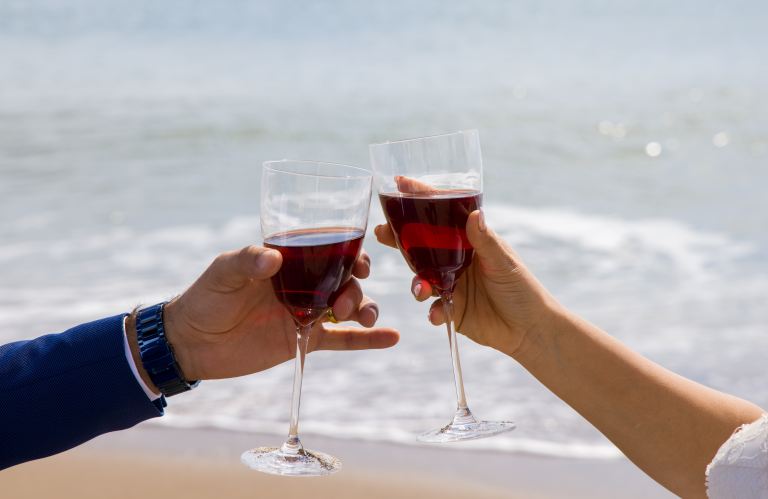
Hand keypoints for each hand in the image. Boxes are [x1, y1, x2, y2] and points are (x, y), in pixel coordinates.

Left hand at [152, 246, 397, 380]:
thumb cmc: (205, 297)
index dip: (351, 250)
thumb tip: (274, 258)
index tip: (359, 262)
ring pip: (349, 306)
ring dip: (364, 308)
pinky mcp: (305, 339)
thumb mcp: (223, 272)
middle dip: (357, 283)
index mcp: (289, 258)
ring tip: (360, 317)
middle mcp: (303, 282)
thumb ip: (248, 260)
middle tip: (345, 300)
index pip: (329, 247)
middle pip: (345, 276)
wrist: (192, 344)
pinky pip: (344, 339)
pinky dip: (368, 339)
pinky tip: (393, 338)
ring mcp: (307, 311)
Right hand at [374, 210, 555, 357]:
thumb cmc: (522, 288)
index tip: (400, 185)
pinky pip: (433, 309)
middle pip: (420, 246)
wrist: (530, 330)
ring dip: (416, 283)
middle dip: (398, 239)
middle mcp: (454, 261)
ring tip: (421, 289)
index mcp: (468, 242)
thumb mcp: (504, 262)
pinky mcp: (450, 310)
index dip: (420, 200)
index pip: (440, 217)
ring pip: (421, 278)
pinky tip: (438, 314)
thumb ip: (485, 241)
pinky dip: (433, 311)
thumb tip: (474, 214)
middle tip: (382, 233)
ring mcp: (450, 285)